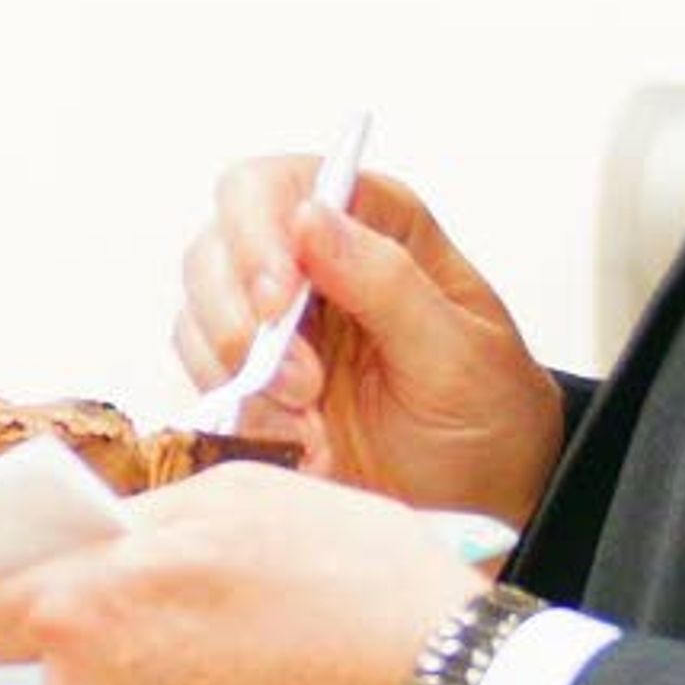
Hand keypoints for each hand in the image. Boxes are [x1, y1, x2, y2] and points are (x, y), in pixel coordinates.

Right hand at [176, 158, 561, 521]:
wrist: (483, 499)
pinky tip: (299, 444)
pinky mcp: (253, 381)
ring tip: (310, 425)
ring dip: (241, 376)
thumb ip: (388, 282)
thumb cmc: (487, 414)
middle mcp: (311, 260)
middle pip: (217, 246)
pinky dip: (240, 415)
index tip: (277, 302)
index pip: (276, 185)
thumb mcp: (459, 353)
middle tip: (302, 385)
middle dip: (242, 320)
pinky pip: (204, 380)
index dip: (258, 233)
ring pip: (197, 314)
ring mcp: (274, 322)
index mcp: (371, 223)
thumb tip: (312, 217)